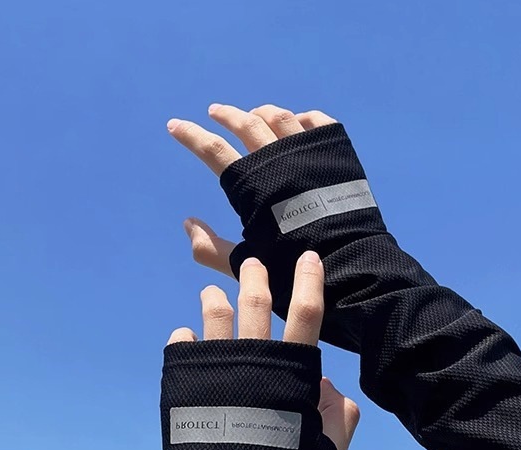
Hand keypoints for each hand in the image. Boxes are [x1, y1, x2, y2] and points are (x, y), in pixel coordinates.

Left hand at [166, 250, 358, 449]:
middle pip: (255, 303)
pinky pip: (181, 347)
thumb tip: (327, 389)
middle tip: (252, 263)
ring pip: (214, 317)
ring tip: (211, 295)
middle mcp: (253, 361)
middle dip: (254, 276)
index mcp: (292, 371)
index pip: (307, 313)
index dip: (310, 282)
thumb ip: (339, 415)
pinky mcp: (182, 384)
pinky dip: (185, 340)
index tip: (309, 258)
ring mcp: (214, 369)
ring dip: (214, 300)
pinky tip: (185, 339)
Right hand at [167, 104, 337, 276]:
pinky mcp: (336, 153)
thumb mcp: (245, 263)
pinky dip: (304, 119)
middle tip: (215, 112)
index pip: (213, 151)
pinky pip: (318, 123)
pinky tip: (298, 121)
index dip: (191, 136)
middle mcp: (278, 161)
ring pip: (279, 119)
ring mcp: (308, 153)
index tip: (175, 126)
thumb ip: (210, 248)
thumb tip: (188, 224)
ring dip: (262, 113)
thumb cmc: (291, 267)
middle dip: (226, 116)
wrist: (345, 262)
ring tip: (254, 115)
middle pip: (245, 126)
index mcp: (252, 186)